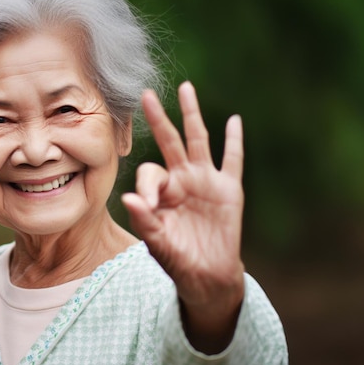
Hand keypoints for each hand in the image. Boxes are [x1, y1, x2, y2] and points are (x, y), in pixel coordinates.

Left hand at [121, 82, 244, 351]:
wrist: (207, 275)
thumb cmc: (177, 259)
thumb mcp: (157, 243)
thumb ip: (144, 221)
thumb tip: (129, 198)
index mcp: (161, 191)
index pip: (150, 173)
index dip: (148, 186)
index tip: (150, 206)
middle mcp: (182, 179)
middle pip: (169, 141)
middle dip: (158, 119)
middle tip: (145, 94)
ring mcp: (206, 181)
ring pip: (198, 140)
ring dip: (191, 115)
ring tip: (186, 89)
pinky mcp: (229, 189)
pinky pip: (233, 160)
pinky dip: (234, 140)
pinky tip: (234, 120)